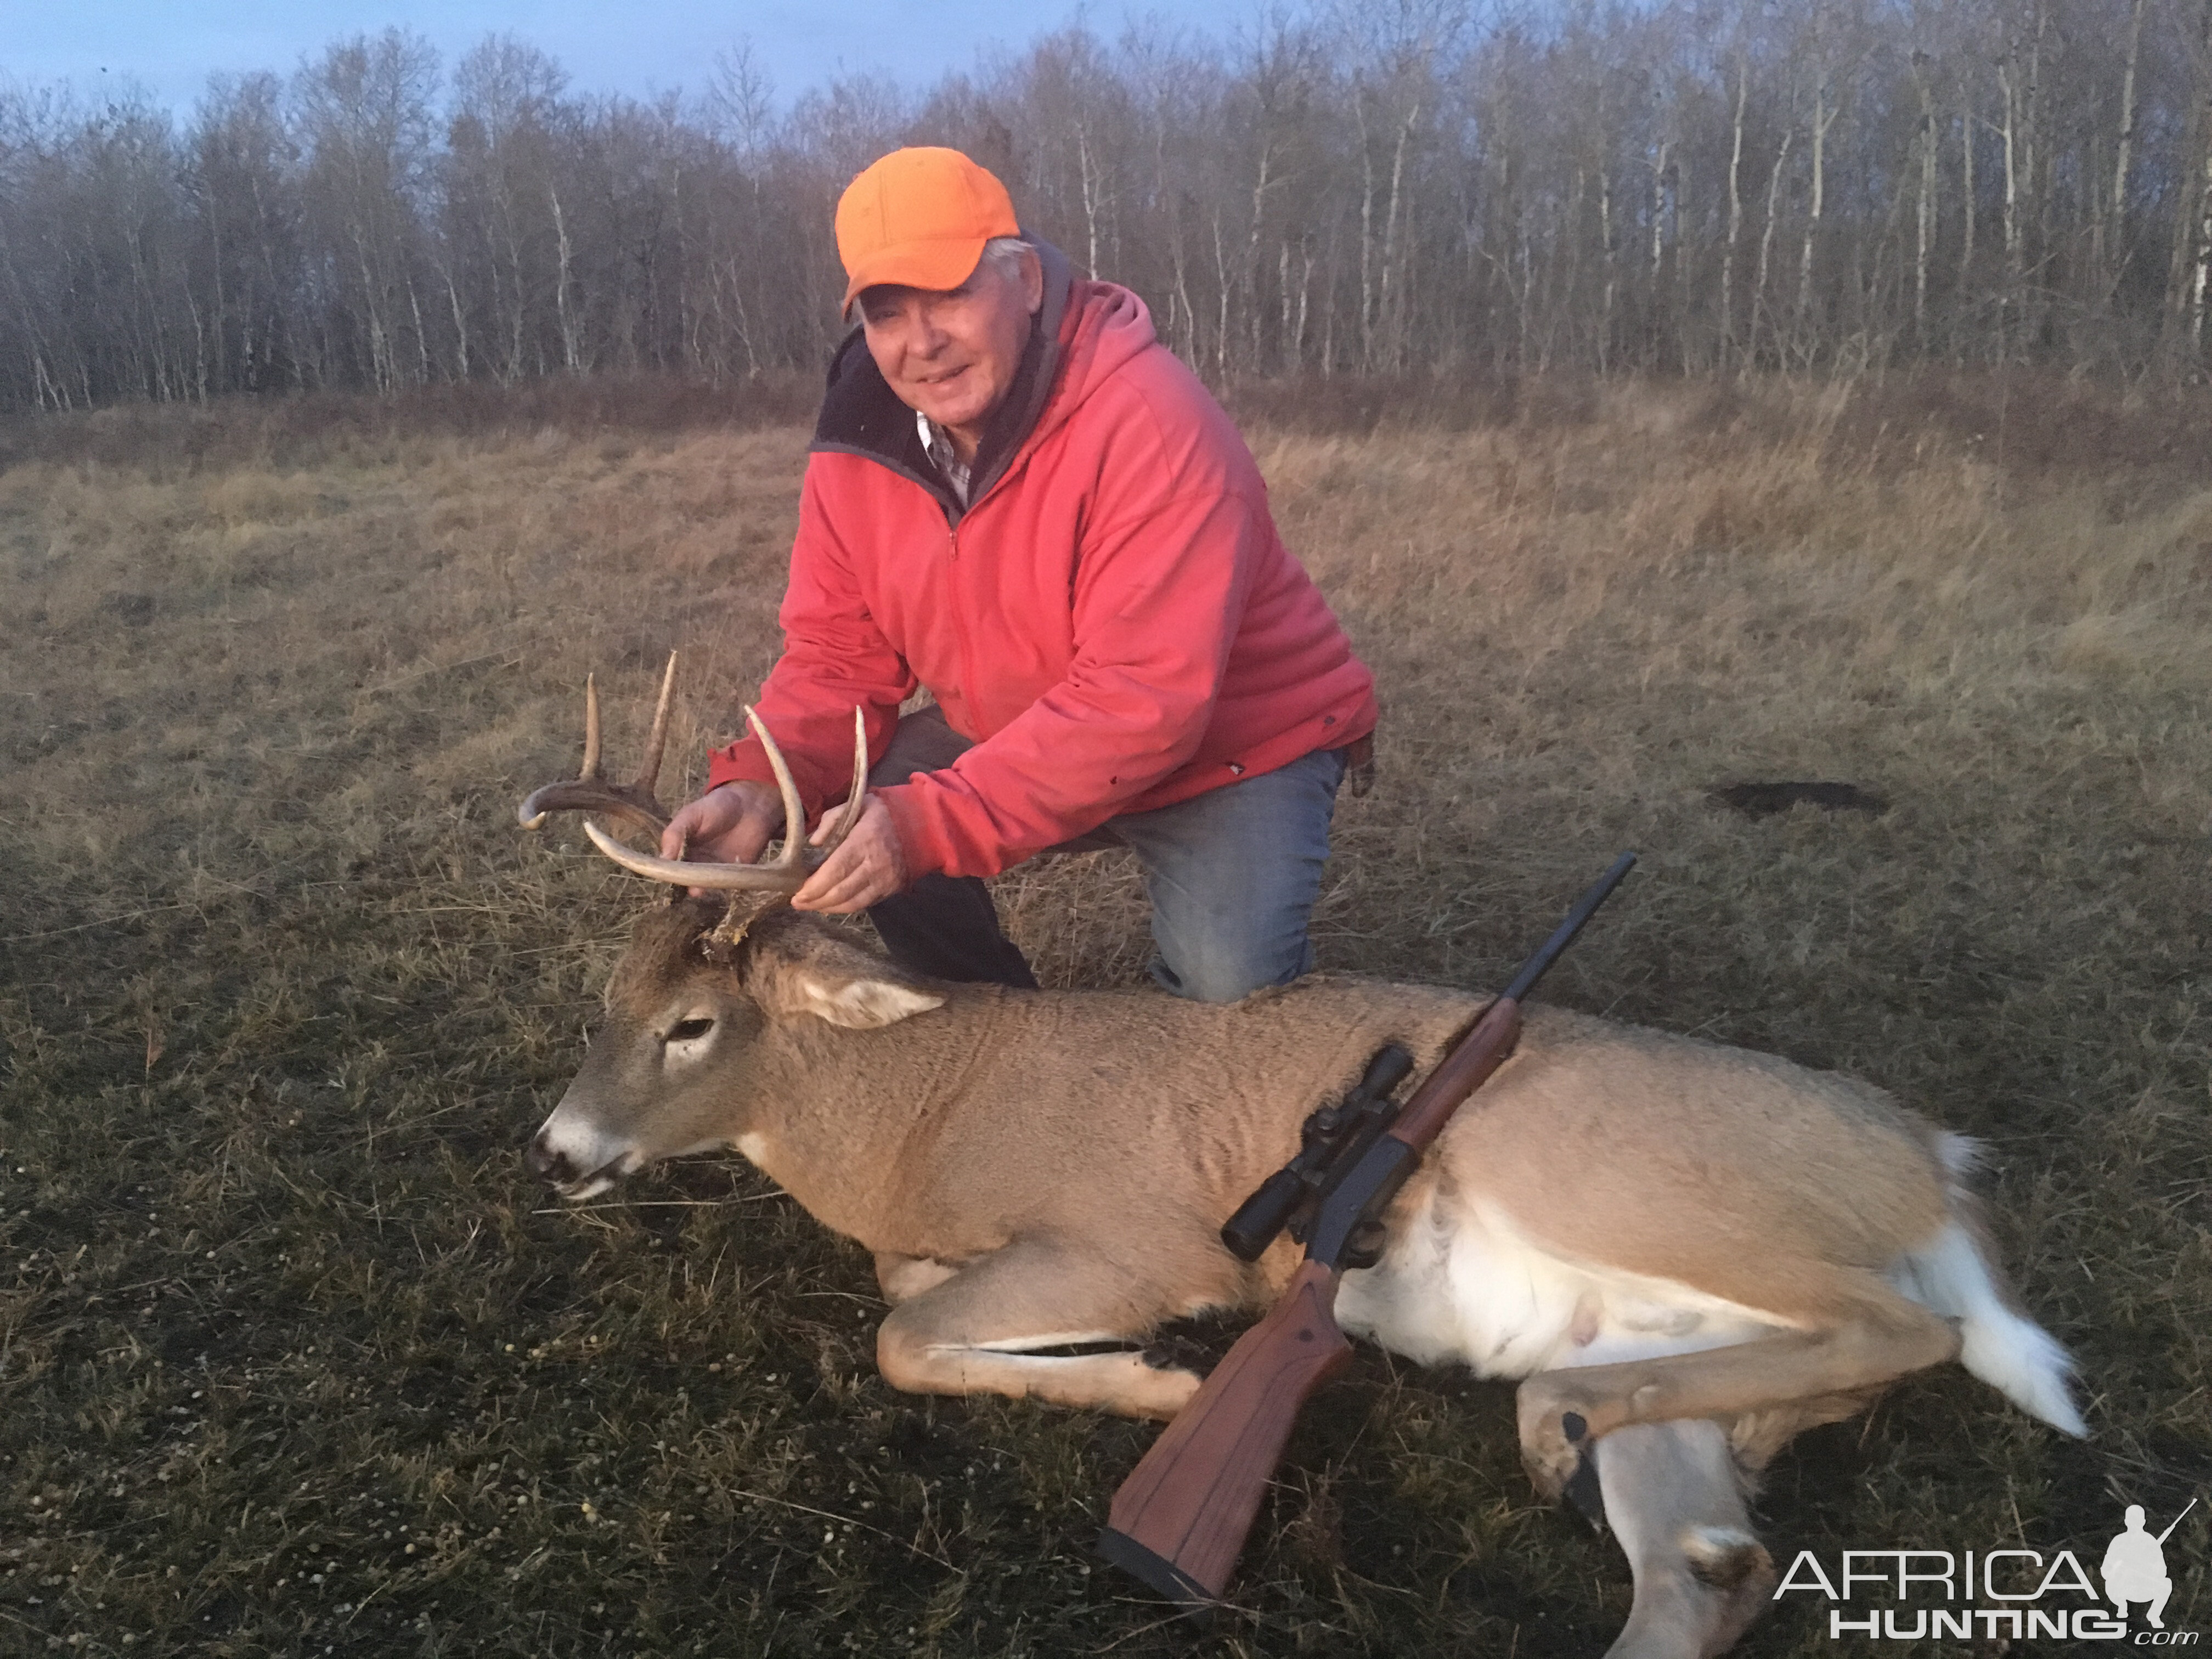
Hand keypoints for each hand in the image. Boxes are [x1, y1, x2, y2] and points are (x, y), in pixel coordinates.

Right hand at [660, 781, 783, 890]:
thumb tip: (663, 859)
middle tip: (682, 885)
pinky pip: (726, 885)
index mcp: (681, 850)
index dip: (666, 874)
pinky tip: (720, 883)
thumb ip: (675, 833)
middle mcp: (696, 864)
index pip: (669, 868)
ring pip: (705, 885)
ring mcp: (715, 871)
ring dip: (701, 888)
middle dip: (683, 885)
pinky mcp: (735, 874)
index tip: (664, 878)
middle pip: (685, 880)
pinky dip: (723, 886)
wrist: (750, 805)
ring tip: (697, 889)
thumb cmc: (715, 806)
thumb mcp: (690, 815)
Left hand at [791, 794, 907, 912]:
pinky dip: (845, 908)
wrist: (923, 825)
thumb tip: (812, 843)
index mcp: (864, 841)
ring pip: (852, 903)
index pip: (836, 870)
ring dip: (828, 908)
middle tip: (797, 903)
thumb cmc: (883, 813)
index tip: (797, 893)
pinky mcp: (891, 889)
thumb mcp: (856, 805)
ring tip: (810, 907)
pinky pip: (864, 904)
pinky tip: (830, 906)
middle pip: (841, 891)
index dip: (815, 886)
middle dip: (816, 901)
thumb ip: (831, 820)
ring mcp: (885, 879)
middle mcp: (875, 864)